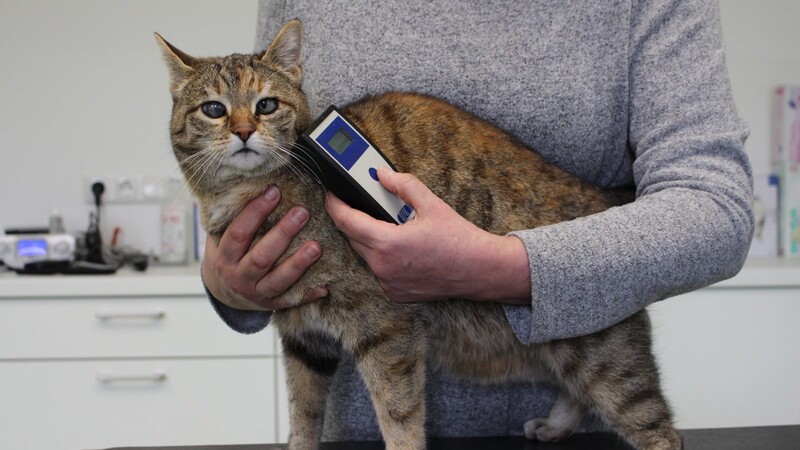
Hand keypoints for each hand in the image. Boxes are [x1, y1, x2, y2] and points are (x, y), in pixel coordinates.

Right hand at [202, 186, 328, 310]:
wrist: (224, 294)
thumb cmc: (227, 257)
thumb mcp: (220, 240)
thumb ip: (234, 221)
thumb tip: (258, 186)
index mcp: (224, 258)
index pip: (238, 232)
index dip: (255, 211)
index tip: (274, 191)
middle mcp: (239, 277)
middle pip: (261, 257)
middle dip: (282, 234)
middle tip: (302, 213)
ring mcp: (256, 294)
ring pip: (278, 280)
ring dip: (298, 263)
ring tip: (317, 246)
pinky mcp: (271, 304)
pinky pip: (292, 300)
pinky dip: (308, 294)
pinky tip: (324, 286)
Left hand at [324, 167, 529, 303]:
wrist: (481, 270)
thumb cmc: (459, 239)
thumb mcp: (432, 204)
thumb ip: (403, 185)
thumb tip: (381, 174)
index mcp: (388, 243)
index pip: (346, 221)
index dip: (334, 205)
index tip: (331, 194)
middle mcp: (383, 267)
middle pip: (352, 238)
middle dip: (352, 219)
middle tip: (360, 203)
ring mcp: (388, 283)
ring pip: (364, 255)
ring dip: (367, 238)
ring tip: (384, 224)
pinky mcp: (395, 293)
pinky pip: (377, 270)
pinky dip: (380, 256)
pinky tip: (397, 247)